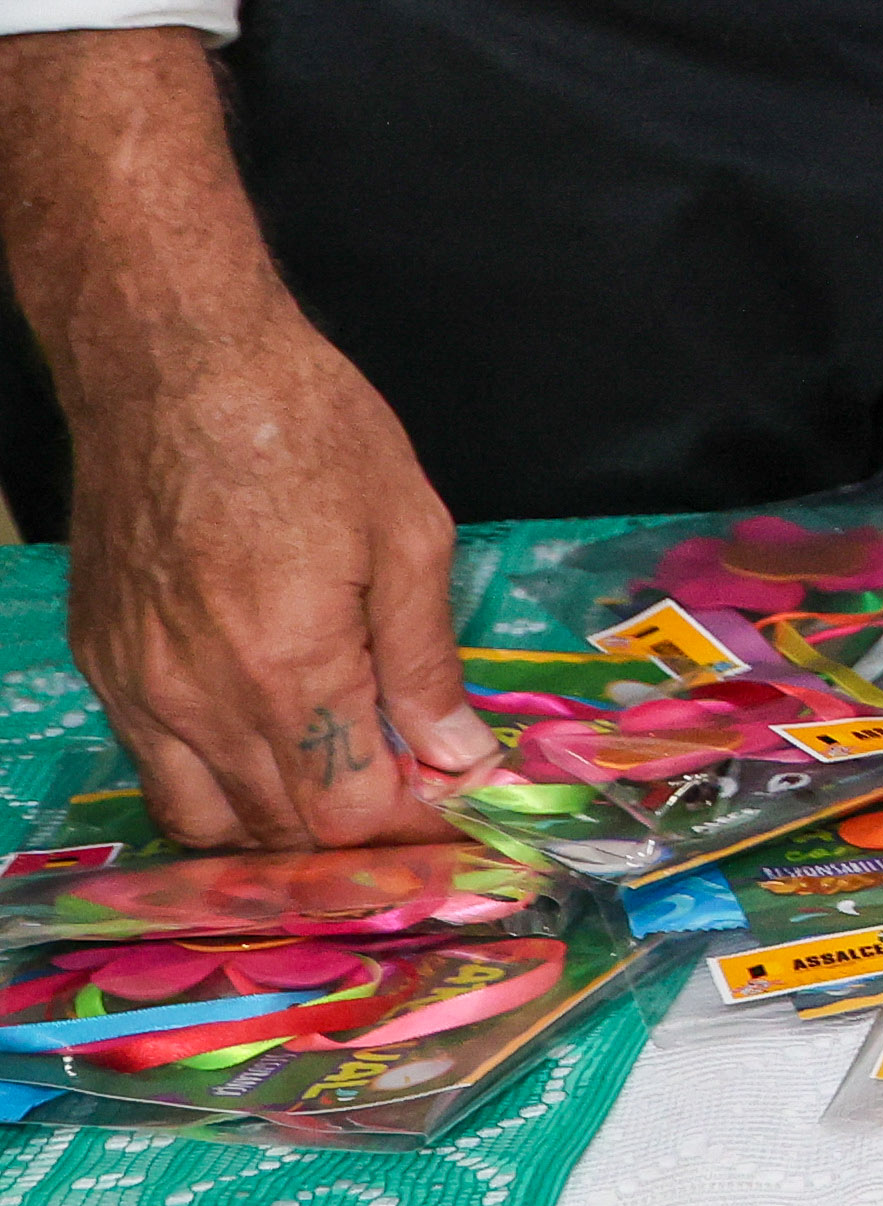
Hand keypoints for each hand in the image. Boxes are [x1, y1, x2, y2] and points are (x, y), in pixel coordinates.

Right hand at [65, 306, 479, 848]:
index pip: (347, 812)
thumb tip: (458, 756)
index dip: (409, 828)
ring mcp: (137, 688)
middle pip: (276, 830)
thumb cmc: (310, 433)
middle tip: (405, 804)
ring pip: (202, 817)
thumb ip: (425, 661)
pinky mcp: (102, 666)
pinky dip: (212, 782)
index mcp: (288, 667)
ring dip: (273, 826)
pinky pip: (153, 766)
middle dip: (349, 835)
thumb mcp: (408, 533)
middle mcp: (199, 699)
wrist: (177, 370)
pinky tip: (261, 751)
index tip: (450, 812)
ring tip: (334, 790)